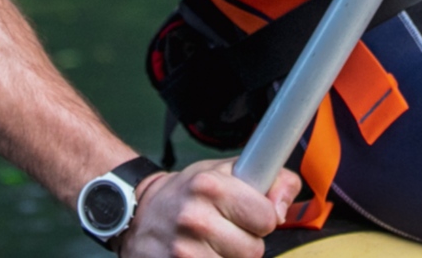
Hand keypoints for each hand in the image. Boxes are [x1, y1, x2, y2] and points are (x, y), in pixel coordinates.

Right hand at [119, 158, 302, 257]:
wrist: (139, 215)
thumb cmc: (187, 193)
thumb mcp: (225, 171)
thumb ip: (268, 178)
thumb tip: (282, 209)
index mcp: (209, 187)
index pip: (266, 218)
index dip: (262, 218)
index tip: (249, 214)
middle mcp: (195, 219)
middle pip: (253, 250)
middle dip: (246, 242)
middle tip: (227, 230)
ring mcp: (183, 251)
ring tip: (211, 244)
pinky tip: (202, 254)